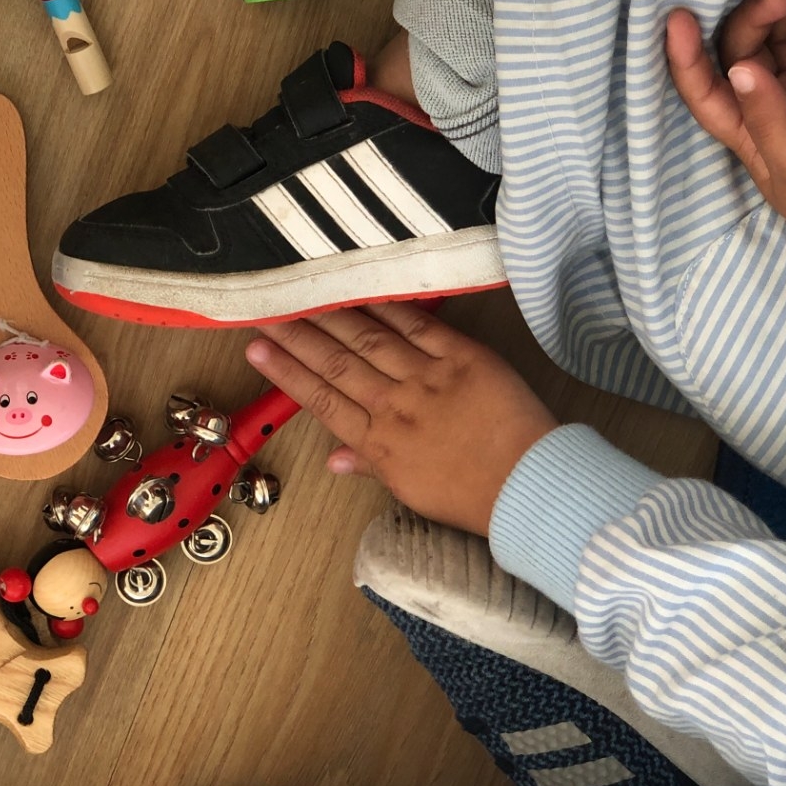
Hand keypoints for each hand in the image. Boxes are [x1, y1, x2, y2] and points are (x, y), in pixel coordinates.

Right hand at [246, 304, 557, 535]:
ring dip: (330, 315)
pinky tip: (363, 290)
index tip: (257, 350)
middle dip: (297, 335)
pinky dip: (388, 307)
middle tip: (267, 309)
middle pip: (336, 363)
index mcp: (378, 444)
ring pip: (368, 340)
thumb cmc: (471, 496)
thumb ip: (369, 465)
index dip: (286, 372)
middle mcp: (394, 407)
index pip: (321, 400)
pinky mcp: (461, 359)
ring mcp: (427, 380)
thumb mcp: (411, 490)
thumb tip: (334, 460)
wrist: (528, 488)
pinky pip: (418, 327)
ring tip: (303, 293)